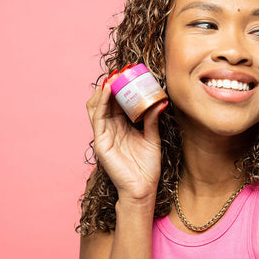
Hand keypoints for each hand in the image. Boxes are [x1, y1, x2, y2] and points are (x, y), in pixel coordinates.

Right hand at [86, 68, 167, 202]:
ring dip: (105, 89)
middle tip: (123, 69)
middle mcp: (111, 128)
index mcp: (122, 126)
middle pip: (106, 100)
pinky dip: (102, 101)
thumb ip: (152, 120)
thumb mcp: (152, 137)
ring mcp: (104, 135)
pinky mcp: (101, 142)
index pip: (118, 101)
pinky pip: (98, 118)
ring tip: (114, 76)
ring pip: (98, 106)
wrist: (143, 189)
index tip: (131, 71)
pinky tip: (109, 89)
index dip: (122, 86)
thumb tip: (160, 101)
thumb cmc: (147, 167)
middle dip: (113, 84)